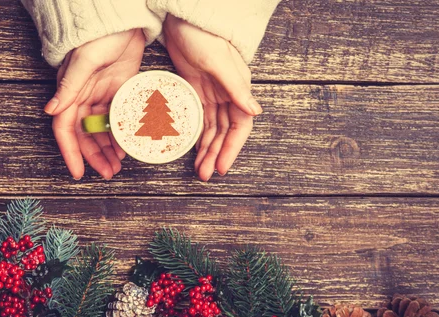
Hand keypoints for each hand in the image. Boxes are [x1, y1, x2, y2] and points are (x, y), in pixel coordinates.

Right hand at [45, 29, 145, 179]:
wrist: (123, 20)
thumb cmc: (100, 36)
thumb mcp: (85, 62)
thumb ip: (70, 87)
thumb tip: (50, 110)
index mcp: (70, 93)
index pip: (66, 130)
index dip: (71, 152)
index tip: (78, 172)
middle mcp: (83, 98)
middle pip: (85, 136)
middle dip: (94, 157)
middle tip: (108, 173)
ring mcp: (101, 96)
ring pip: (101, 131)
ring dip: (108, 150)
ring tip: (118, 167)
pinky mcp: (118, 92)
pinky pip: (116, 119)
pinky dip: (120, 135)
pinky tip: (127, 147)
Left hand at [163, 15, 261, 180]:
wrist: (183, 19)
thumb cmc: (203, 36)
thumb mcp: (219, 63)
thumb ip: (236, 89)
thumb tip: (255, 112)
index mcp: (238, 90)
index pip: (239, 127)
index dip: (231, 149)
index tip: (222, 168)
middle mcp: (228, 95)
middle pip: (225, 133)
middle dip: (216, 155)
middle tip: (205, 175)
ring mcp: (212, 95)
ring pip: (212, 130)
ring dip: (207, 150)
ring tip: (199, 169)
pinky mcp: (196, 91)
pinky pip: (200, 120)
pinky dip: (198, 136)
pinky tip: (194, 149)